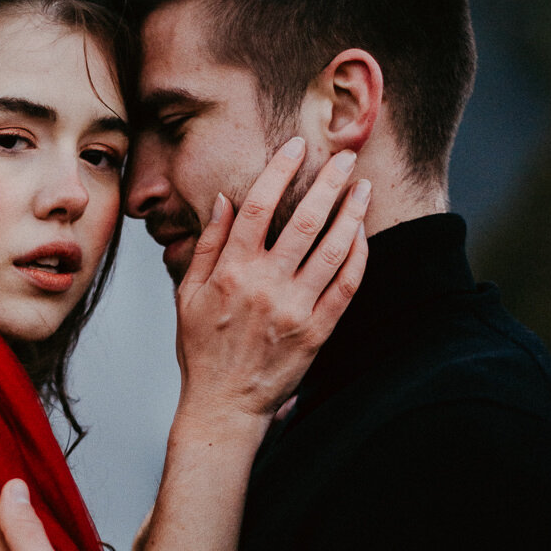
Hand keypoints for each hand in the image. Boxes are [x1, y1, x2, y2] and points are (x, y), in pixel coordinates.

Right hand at [174, 139, 368, 433]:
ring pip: (332, 250)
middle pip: (304, 220)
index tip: (297, 146)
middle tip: (345, 156)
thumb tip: (224, 199)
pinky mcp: (316, 332)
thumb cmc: (202, 348)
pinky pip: (346, 287)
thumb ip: (206, 245)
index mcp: (229, 271)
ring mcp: (293, 309)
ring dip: (352, 213)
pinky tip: (362, 235)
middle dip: (328, 182)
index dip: (280, 171)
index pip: (258, 207)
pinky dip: (358, 257)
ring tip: (363, 188)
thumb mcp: (187, 294)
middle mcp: (263, 285)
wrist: (224, 405)